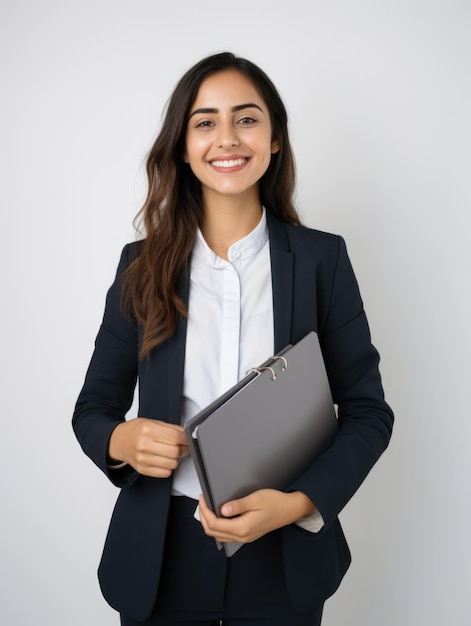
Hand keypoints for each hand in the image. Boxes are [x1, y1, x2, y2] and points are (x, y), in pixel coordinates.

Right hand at [108, 417, 188, 477]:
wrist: (119, 441)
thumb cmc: (136, 431)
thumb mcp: (152, 422)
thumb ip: (170, 428)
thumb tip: (185, 435)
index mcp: (148, 429)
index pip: (175, 437)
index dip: (186, 439)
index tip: (187, 439)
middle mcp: (144, 444)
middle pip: (175, 451)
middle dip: (183, 449)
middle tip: (182, 446)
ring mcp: (142, 459)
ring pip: (172, 464)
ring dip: (176, 459)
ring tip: (171, 453)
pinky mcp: (142, 470)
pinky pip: (165, 473)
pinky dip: (168, 468)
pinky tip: (164, 460)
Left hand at [198, 489, 316, 543]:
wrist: (291, 509)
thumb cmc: (276, 503)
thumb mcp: (256, 499)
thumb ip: (238, 505)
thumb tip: (223, 510)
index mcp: (243, 528)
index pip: (215, 524)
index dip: (205, 512)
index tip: (202, 499)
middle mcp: (243, 536)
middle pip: (214, 532)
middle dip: (204, 517)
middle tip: (202, 502)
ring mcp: (245, 537)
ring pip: (219, 535)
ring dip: (210, 523)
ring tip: (207, 508)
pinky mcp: (248, 534)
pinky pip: (227, 534)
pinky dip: (218, 526)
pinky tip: (219, 515)